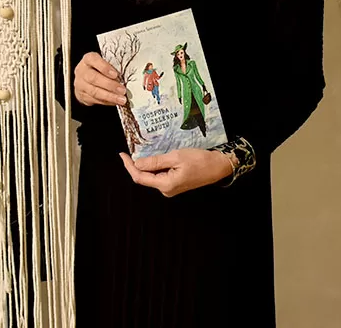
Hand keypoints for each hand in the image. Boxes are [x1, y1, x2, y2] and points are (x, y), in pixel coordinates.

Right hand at [74, 52, 126, 106]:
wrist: (85, 78)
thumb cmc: (99, 68)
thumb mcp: (105, 62)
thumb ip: (112, 66)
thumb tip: (125, 76)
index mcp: (88, 59)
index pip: (93, 60)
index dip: (104, 67)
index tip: (115, 74)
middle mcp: (82, 71)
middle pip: (94, 78)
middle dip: (110, 85)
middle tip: (122, 90)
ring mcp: (80, 84)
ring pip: (94, 91)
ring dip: (110, 96)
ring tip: (121, 99)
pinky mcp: (81, 95)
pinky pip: (94, 100)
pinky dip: (106, 102)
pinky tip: (115, 102)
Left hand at [119, 149, 233, 196]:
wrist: (217, 167)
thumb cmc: (200, 161)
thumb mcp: (175, 157)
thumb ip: (155, 161)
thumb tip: (137, 163)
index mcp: (165, 185)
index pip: (140, 177)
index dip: (129, 166)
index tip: (122, 155)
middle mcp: (166, 189)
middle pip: (144, 178)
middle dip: (136, 164)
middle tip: (131, 150)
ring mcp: (170, 188)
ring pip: (151, 176)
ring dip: (146, 165)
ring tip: (145, 151)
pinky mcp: (174, 183)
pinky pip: (159, 175)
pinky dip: (155, 166)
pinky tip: (155, 157)